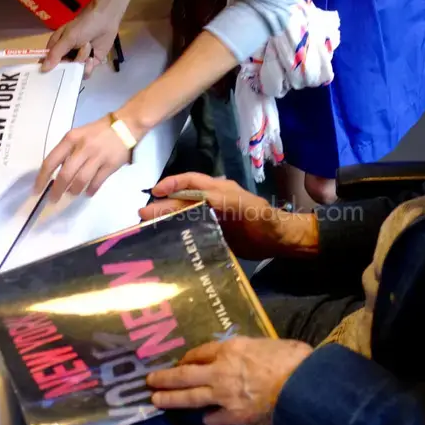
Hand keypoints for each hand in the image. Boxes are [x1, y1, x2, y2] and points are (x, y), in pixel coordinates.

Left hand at [35, 115, 131, 201]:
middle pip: (65, 175)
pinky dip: (90, 190)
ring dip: (73, 191)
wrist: (125, 126)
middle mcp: (82, 148)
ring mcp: (97, 157)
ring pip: (80, 180)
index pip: (51, 161)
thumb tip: (56, 173)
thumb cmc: (98, 131)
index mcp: (71, 139)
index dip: (42, 178)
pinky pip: (97, 182)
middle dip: (57, 190)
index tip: (37, 190)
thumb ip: (67, 151)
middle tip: (54, 199)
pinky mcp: (110, 165)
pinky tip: (88, 192)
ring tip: (72, 194)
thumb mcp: (78, 135)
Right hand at [42, 6, 120, 76]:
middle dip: (67, 67)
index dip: (46, 70)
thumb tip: (42, 69)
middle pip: (61, 71)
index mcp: (56, 48)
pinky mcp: (90, 64)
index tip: (46, 78)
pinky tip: (92, 57)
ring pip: (75, 72)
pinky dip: (89, 67)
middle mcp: (66, 56)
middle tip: (72, 60)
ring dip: (81, 59)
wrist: (105, 21)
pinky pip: (86, 73)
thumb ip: (56, 53)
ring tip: (88, 46)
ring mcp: (78, 61)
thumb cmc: (83, 26)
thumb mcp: (68, 38)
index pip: (47, 63)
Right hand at [139, 172, 319, 259]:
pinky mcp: (211, 233)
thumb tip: (209, 198)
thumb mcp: (257, 212)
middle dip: (163, 205)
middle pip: (184, 200)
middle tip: (143, 215)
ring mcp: (211, 218)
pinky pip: (190, 229)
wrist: (281, 242)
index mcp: (222, 192)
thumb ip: (236, 204)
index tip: (156, 192)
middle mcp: (213, 202)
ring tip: (146, 227)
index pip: (193, 182)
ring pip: (184, 214)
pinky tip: (163, 241)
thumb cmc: (271, 224)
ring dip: (166, 219)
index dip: (174, 184)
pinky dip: (175, 233)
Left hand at [147, 337, 312, 424]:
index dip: (189, 357)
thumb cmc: (292, 359)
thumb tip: (248, 356)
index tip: (180, 362)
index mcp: (231, 349)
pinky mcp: (233, 416)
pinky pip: (213, 418)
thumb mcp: (268, 344)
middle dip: (165, 378)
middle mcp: (220, 371)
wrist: (303, 387)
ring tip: (156, 401)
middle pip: (185, 375)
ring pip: (190, 398)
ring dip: (171, 399)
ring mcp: (224, 396)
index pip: (200, 352)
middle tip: (149, 381)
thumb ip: (251, 350)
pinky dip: (210, 418)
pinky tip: (208, 419)